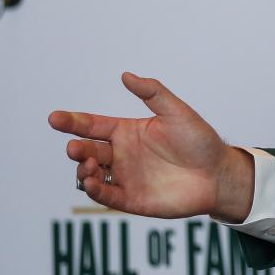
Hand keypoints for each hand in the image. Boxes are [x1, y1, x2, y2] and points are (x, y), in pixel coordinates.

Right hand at [49, 72, 253, 221]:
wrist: (219, 173)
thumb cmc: (200, 140)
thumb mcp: (177, 112)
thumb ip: (153, 93)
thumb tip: (126, 75)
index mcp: (127, 131)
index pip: (92, 125)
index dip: (72, 122)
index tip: (55, 118)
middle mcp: (121, 155)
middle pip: (87, 150)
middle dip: (76, 148)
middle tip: (74, 147)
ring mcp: (125, 177)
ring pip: (91, 175)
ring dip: (83, 170)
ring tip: (88, 164)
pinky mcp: (132, 199)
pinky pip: (106, 196)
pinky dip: (95, 191)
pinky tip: (92, 182)